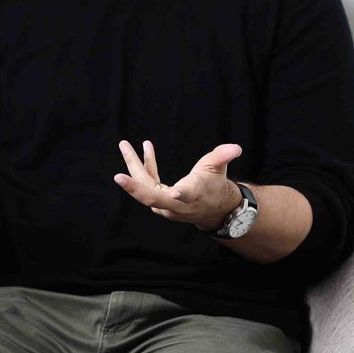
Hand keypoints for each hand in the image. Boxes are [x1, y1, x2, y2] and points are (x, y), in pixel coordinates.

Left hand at [114, 140, 243, 229]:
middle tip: (118, 177)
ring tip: (125, 145)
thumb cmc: (215, 185)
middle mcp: (176, 204)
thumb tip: (235, 148)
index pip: (186, 196)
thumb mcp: (219, 169)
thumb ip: (222, 157)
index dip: (181, 194)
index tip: (174, 191)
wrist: (212, 208)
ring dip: (134, 166)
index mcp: (194, 195)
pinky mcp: (159, 201)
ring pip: (145, 188)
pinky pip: (147, 184)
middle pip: (152, 197)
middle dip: (134, 187)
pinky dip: (144, 167)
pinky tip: (145, 149)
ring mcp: (165, 205)